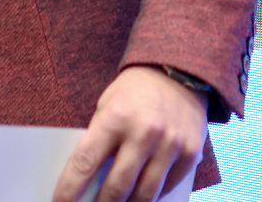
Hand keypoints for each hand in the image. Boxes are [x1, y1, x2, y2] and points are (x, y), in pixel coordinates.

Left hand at [53, 66, 206, 201]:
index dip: (70, 188)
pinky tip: (140, 197)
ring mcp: (170, 145)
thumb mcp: (107, 107)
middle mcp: (144, 133)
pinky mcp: (191, 154)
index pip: (85, 162)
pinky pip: (167, 186)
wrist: (176, 72)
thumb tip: (88, 179)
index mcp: (115, 117)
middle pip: (117, 186)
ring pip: (145, 193)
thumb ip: (100, 140)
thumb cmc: (133, 93)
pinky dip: (152, 196)